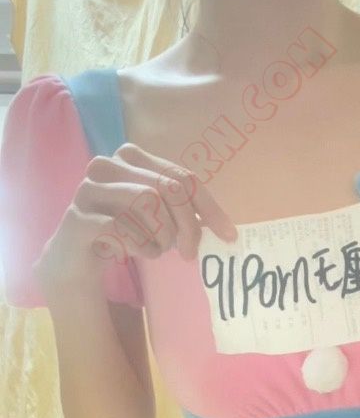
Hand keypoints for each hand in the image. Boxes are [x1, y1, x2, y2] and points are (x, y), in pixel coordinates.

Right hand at [34, 143, 237, 290]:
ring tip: (157, 251)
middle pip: (168, 188)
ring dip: (161, 236)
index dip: (209, 207)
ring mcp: (89, 189)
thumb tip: (225, 230)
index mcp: (131, 158)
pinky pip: (123, 229)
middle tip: (189, 253)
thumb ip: (185, 214)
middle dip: (187, 225)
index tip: (227, 235)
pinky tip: (139, 253)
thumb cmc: (122, 234)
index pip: (182, 177)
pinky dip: (141, 247)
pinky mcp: (78, 217)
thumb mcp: (157, 220)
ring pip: (147, 202)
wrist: (75, 259)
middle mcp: (108, 165)